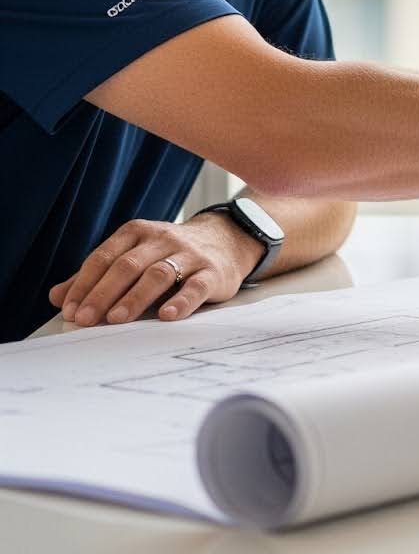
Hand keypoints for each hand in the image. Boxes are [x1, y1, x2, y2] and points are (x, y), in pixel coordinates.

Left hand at [47, 212, 262, 327]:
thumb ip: (97, 276)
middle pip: (128, 265)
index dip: (85, 283)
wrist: (226, 240)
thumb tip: (57, 297)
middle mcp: (163, 239)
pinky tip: (167, 316)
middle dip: (103, 293)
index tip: (70, 310)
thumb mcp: (133, 256)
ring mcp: (189, 254)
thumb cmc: (170, 254)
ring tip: (117, 319)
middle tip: (85, 319)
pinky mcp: (212, 272)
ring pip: (159, 274)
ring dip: (135, 297)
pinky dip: (181, 301)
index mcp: (138, 233)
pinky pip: (196, 286)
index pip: (105, 257)